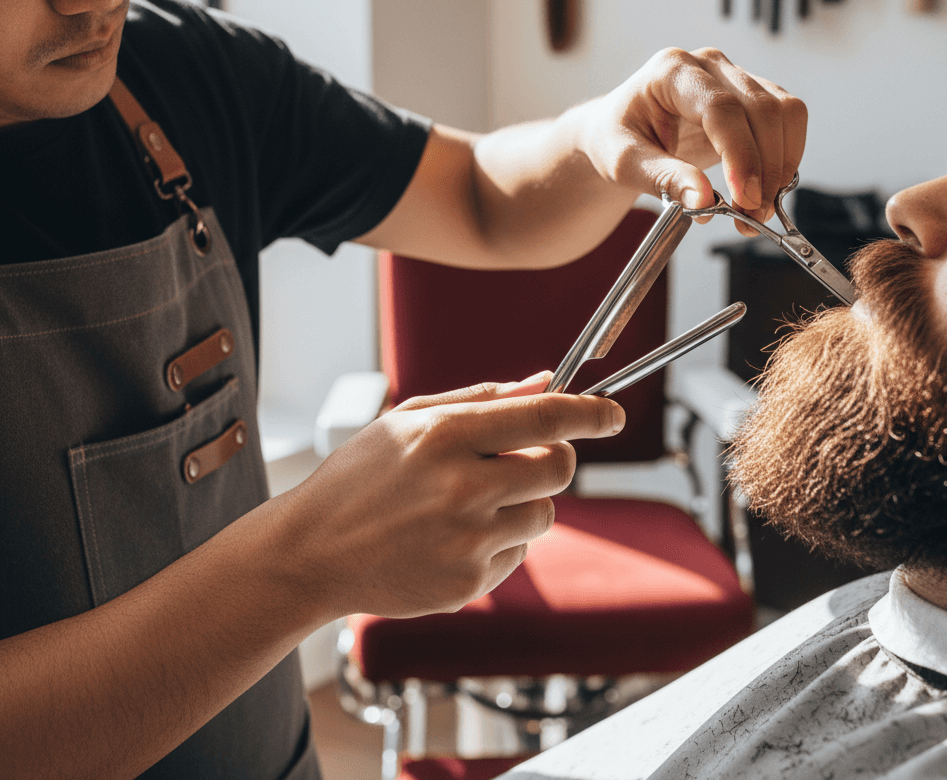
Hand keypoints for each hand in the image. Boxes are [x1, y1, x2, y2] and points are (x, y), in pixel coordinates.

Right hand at [271, 373, 623, 621]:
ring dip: (525, 503)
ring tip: (472, 502)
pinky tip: (454, 536)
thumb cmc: (362, 476)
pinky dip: (501, 541)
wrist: (312, 552)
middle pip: (559, 468)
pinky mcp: (467, 585)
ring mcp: (466, 542)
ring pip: (546, 515)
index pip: (546, 416)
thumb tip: (546, 381)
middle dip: (554, 458)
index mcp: (447, 435)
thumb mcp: (412, 419)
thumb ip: (484, 399)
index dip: (591, 413)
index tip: (614, 414)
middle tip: (522, 459)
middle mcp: (462, 488)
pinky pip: (519, 554)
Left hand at [580, 47, 807, 234]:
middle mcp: (708, 65)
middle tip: (752, 216)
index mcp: (671, 71)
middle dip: (765, 169)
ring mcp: (734, 77)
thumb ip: (664, 179)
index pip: (721, 108)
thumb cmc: (615, 140)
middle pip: (761, 109)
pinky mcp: (751, 97)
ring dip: (781, 167)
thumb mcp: (624, 163)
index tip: (745, 197)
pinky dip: (784, 159)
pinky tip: (765, 190)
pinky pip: (787, 122)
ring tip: (757, 211)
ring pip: (784, 113)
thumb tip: (705, 201)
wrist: (617, 131)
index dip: (740, 154)